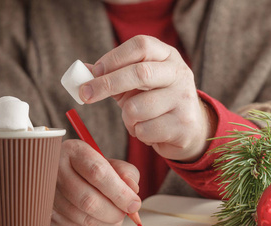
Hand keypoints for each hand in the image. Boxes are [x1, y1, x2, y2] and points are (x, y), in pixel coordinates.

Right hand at [51, 139, 140, 225]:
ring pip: (82, 219)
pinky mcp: (47, 214)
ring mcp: (48, 194)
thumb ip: (126, 173)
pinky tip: (98, 220)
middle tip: (125, 213)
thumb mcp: (108, 162)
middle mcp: (55, 171)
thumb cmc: (87, 169)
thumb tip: (133, 192)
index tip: (134, 204)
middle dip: (114, 212)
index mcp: (73, 152)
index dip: (119, 192)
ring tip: (114, 217)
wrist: (59, 175)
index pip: (98, 172)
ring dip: (106, 224)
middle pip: (89, 200)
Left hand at [80, 35, 215, 161]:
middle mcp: (179, 73)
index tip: (95, 72)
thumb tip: (81, 72)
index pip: (140, 46)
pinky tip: (148, 132)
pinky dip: (138, 133)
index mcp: (167, 56)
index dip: (114, 57)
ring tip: (135, 121)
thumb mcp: (135, 85)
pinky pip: (144, 130)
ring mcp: (184, 99)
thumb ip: (111, 75)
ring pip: (137, 108)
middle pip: (139, 73)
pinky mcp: (183, 125)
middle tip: (85, 95)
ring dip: (126, 118)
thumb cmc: (155, 102)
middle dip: (107, 84)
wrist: (189, 130)